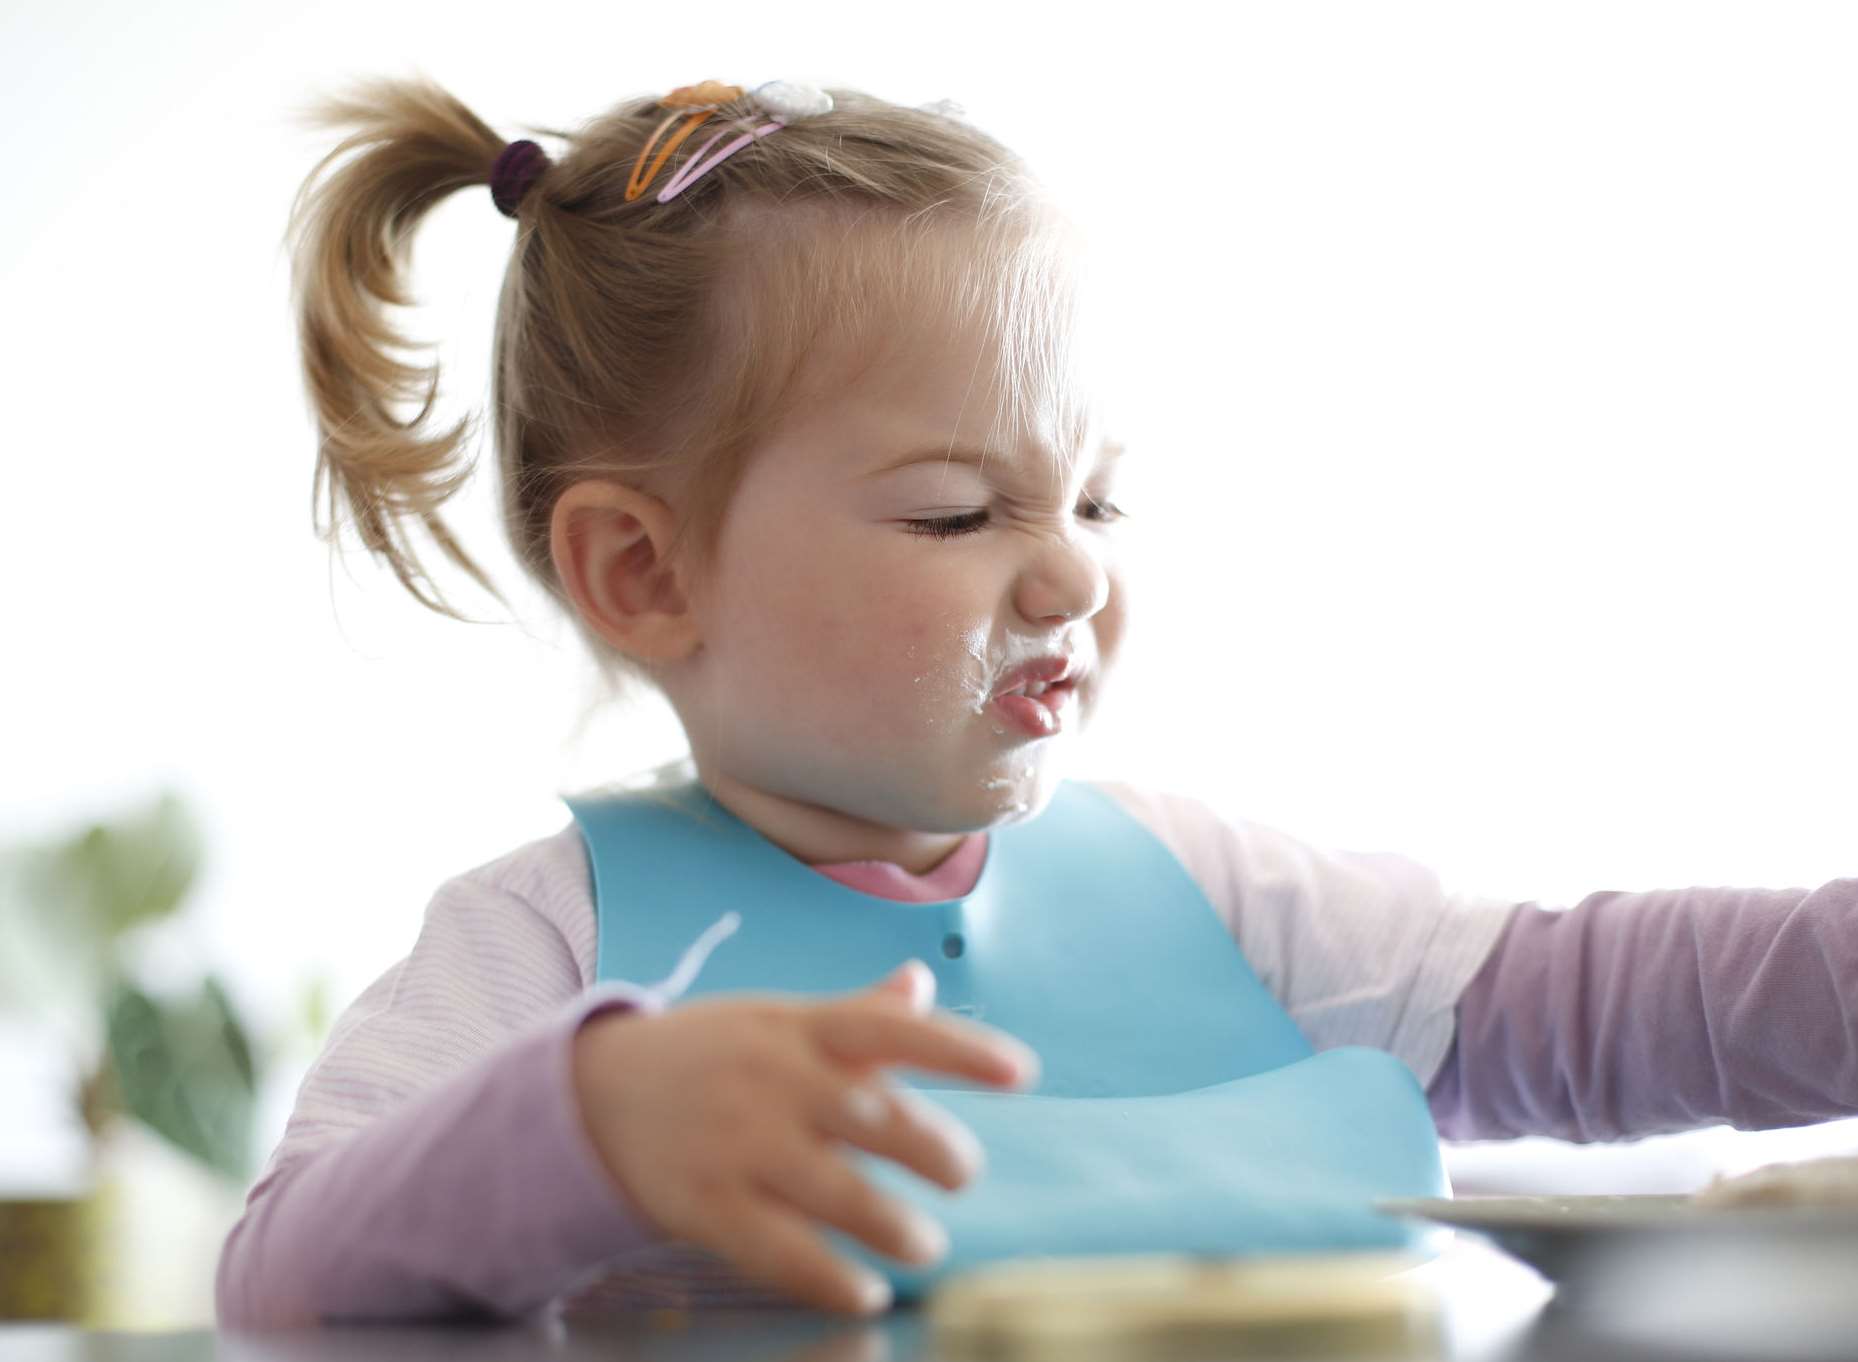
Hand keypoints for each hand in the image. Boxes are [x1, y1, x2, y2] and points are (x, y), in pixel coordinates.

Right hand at [570, 960, 1037, 1314]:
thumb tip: (922, 982)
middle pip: (871, 1115)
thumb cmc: (715, 1055)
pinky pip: (778, 1250)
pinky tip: (867, 1291)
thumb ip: (857, 1015)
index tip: (1022, 1073)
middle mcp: (774, 1081)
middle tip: (964, 1173)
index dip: (959, 1050)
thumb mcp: (780, 1023)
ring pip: (834, 1191)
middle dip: (933, 1148)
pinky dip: (828, 1277)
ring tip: (925, 1246)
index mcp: (799, 1029)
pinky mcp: (706, 1205)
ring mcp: (738, 1145)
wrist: (595, 1095)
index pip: (891, 1029)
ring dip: (892, 1226)